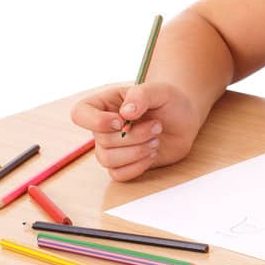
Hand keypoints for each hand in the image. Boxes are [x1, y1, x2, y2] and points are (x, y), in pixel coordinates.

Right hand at [70, 82, 202, 180]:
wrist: (184, 120)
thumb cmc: (169, 102)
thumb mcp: (160, 90)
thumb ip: (141, 95)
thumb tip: (126, 113)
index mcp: (104, 104)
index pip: (79, 114)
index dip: (96, 121)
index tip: (122, 120)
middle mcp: (103, 128)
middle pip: (101, 140)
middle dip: (134, 135)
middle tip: (157, 126)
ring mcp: (112, 147)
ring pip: (107, 159)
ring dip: (136, 152)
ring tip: (156, 140)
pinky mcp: (124, 164)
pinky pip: (118, 174)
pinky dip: (137, 166)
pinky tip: (152, 154)